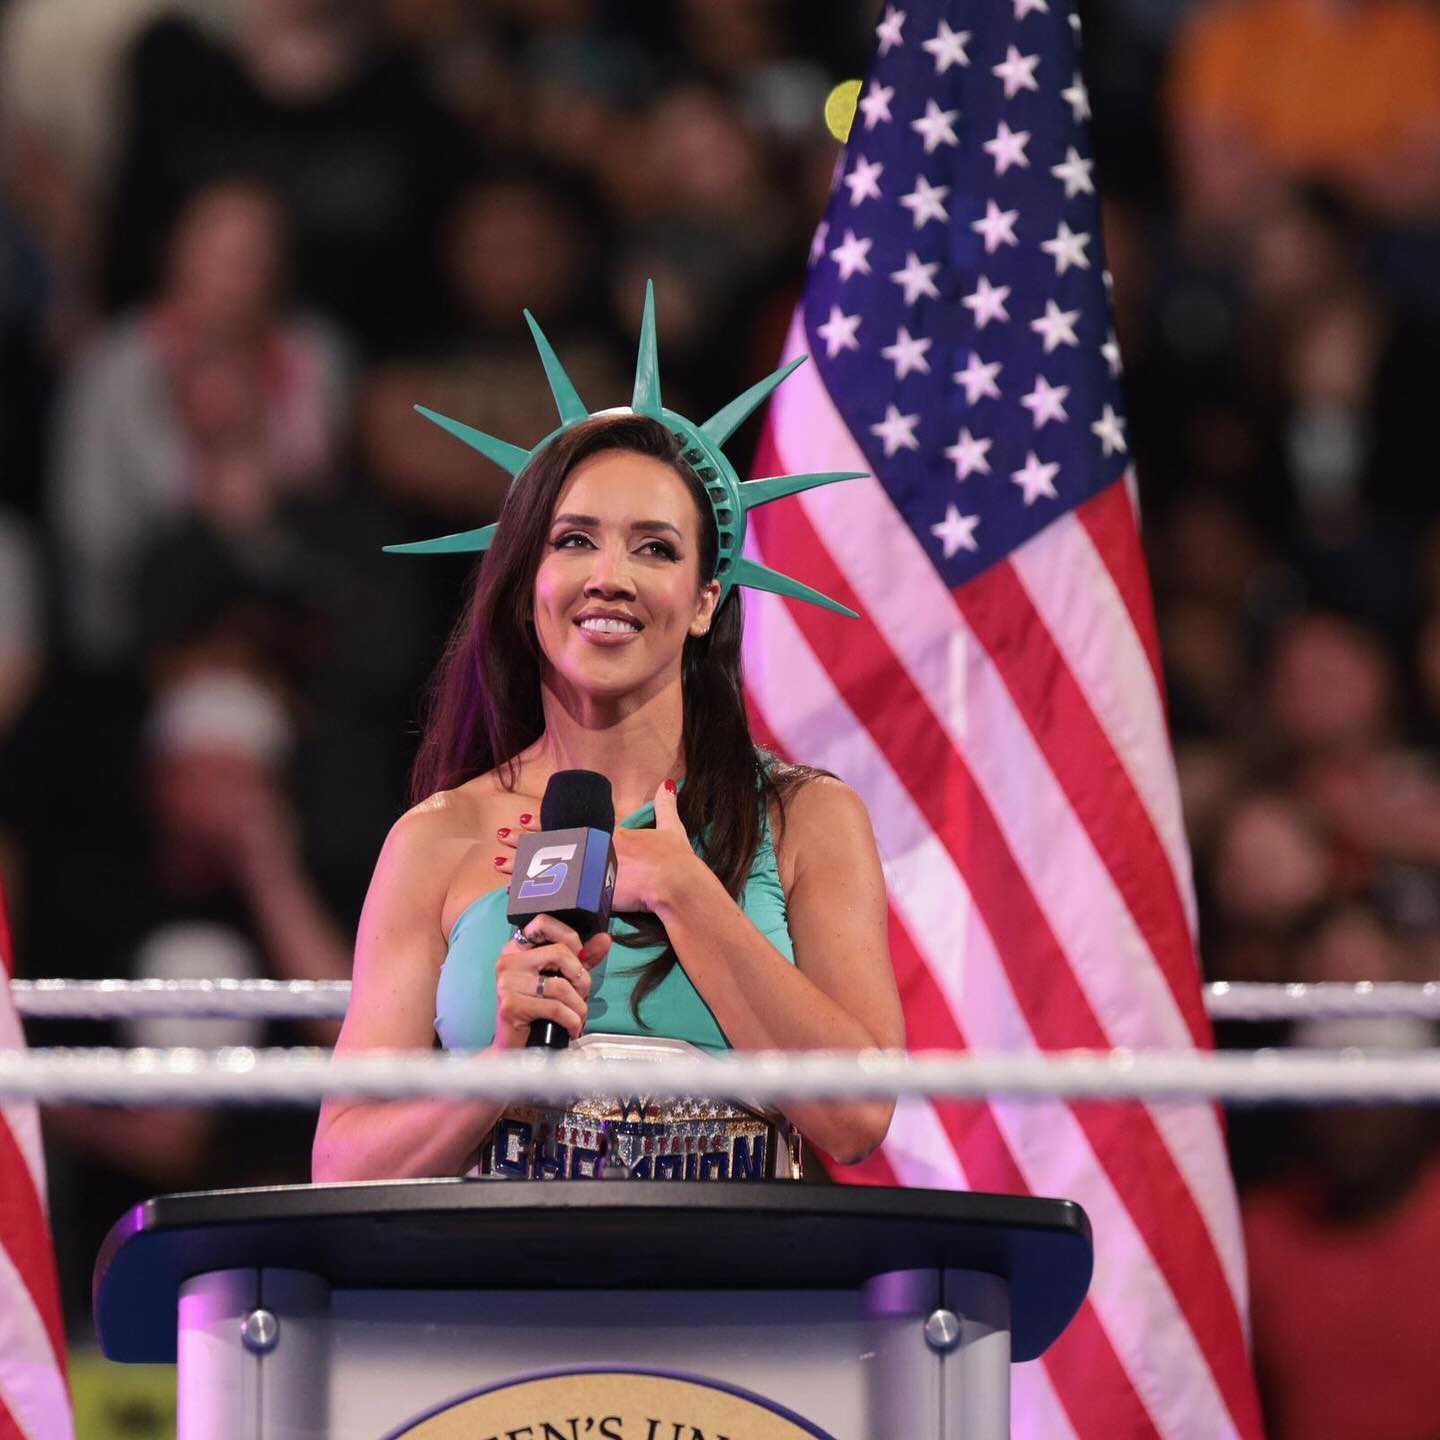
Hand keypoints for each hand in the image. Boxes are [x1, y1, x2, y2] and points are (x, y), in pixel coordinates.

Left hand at [491, 780, 699, 911]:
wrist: (677, 885)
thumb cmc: (676, 861)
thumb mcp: (671, 829)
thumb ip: (666, 807)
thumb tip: (668, 784)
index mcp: (612, 835)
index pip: (570, 825)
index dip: (547, 821)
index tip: (525, 816)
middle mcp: (596, 850)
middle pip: (554, 843)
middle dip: (526, 840)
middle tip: (502, 836)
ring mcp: (591, 872)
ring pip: (548, 867)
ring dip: (521, 867)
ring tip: (498, 864)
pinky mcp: (591, 894)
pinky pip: (556, 894)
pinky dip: (537, 895)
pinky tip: (517, 895)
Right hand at [493, 913, 609, 1049]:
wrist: (515, 1047)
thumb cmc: (539, 1010)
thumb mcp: (563, 978)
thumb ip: (582, 958)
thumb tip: (605, 938)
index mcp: (517, 948)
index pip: (543, 921)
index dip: (569, 935)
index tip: (580, 955)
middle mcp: (509, 961)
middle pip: (559, 952)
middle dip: (581, 977)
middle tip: (583, 994)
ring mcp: (507, 982)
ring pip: (560, 985)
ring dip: (578, 1005)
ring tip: (579, 1016)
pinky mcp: (510, 1005)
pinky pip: (554, 1007)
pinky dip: (572, 1020)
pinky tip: (572, 1028)